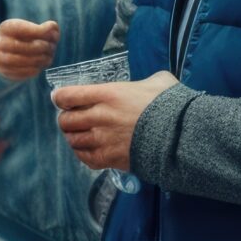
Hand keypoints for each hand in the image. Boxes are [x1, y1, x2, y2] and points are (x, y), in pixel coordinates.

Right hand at [0, 18, 60, 80]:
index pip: (23, 29)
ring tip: (48, 57)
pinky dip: (35, 69)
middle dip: (42, 47)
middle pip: (25, 47)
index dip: (39, 31)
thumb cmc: (25, 38)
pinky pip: (23, 73)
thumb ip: (45, 28)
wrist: (8, 52)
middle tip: (52, 47)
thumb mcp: (33, 28)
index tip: (51, 29)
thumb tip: (52, 27)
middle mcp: (0, 43)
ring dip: (40, 60)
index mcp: (6, 28)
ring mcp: (0, 58)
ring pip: (23, 61)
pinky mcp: (5, 72)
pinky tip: (40, 65)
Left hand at [52, 72, 174, 172]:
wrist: (180, 137)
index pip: (68, 96)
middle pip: (65, 120)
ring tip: (79, 135)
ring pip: (72, 140)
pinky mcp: (109, 159)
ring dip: (73, 137)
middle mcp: (100, 116)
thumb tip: (149, 84)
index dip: (60, 97)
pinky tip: (88, 150)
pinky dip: (82, 153)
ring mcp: (103, 139)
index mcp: (108, 94)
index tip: (60, 99)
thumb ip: (146, 81)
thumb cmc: (170, 106)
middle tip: (72, 118)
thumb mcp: (159, 82)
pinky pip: (84, 158)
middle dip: (66, 119)